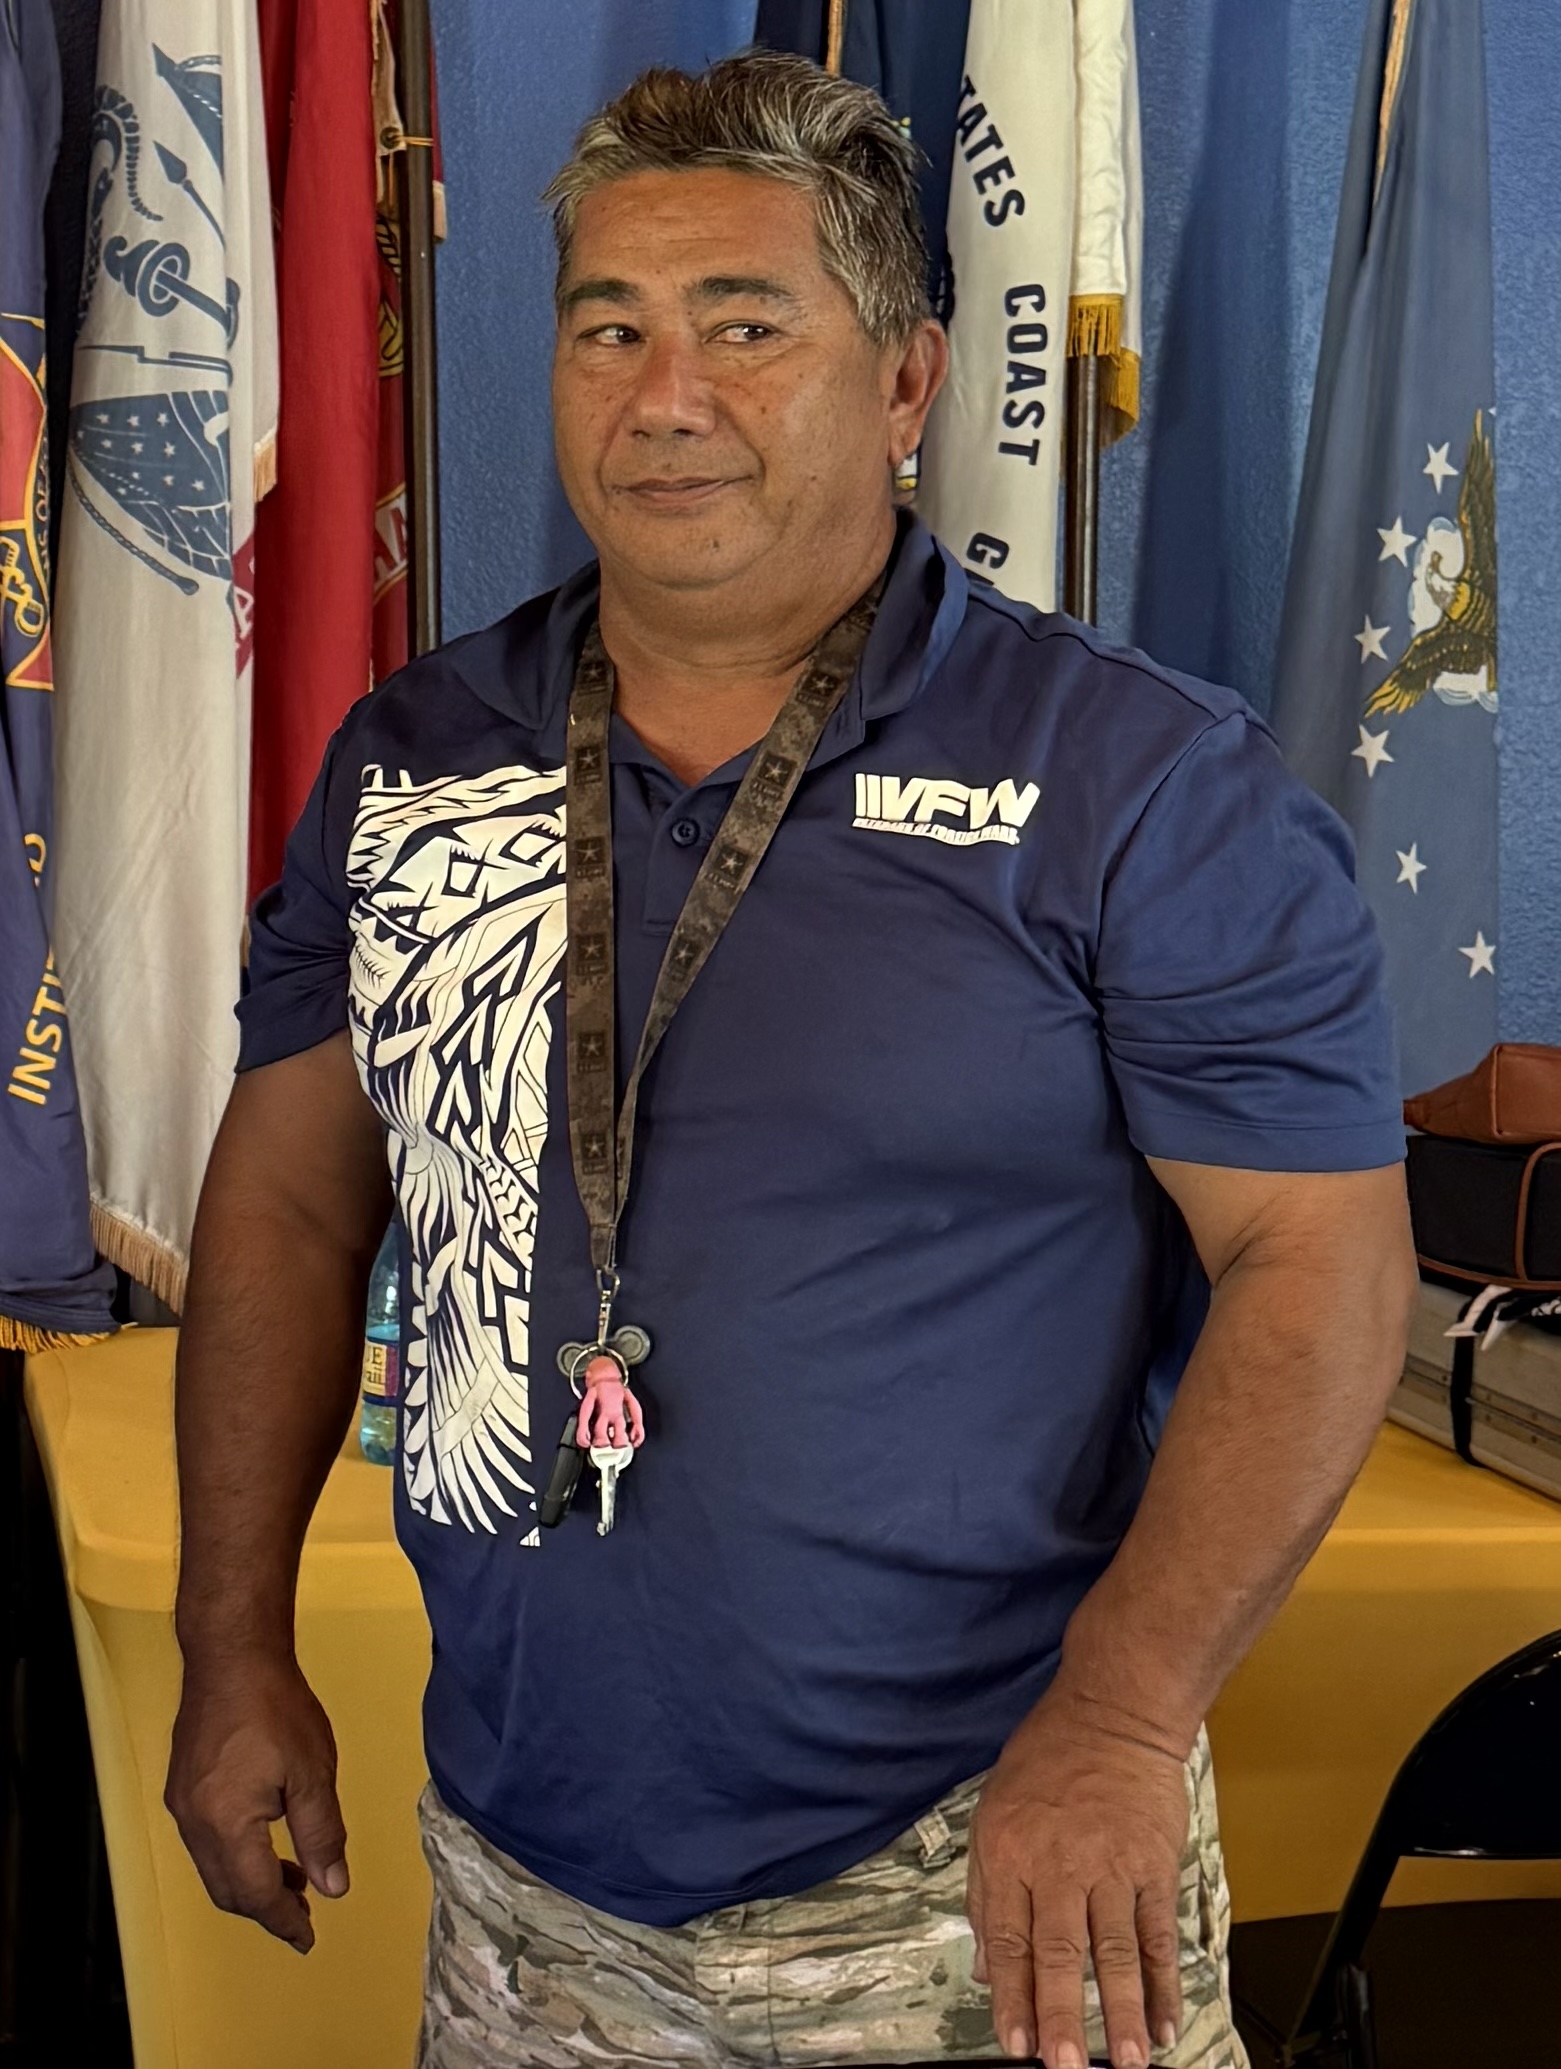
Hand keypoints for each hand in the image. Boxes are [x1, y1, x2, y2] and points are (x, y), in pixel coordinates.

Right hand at [165, 1653, 348, 1953]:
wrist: (231, 1655)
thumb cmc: (276, 1707)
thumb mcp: (313, 1772)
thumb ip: (321, 1834)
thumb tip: (333, 1887)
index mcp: (226, 1825)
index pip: (254, 1894)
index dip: (283, 1921)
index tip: (308, 1938)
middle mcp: (195, 1823)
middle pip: (227, 1889)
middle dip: (265, 1908)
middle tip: (303, 1914)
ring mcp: (183, 1804)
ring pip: (214, 1867)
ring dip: (250, 1881)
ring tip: (293, 1879)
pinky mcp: (182, 1785)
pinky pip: (206, 1842)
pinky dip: (235, 1855)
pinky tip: (264, 1839)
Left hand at [966, 1683, 1189, 2068]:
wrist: (1114, 1713)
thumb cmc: (1048, 1758)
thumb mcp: (993, 1811)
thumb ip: (985, 1889)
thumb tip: (987, 1965)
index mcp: (1010, 1851)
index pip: (1008, 1937)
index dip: (1011, 1995)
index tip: (1014, 2042)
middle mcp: (1058, 1863)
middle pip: (1059, 1951)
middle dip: (1061, 2016)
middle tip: (1064, 2065)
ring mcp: (1111, 1865)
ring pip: (1114, 1950)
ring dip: (1120, 2010)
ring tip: (1124, 2060)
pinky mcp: (1153, 1865)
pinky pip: (1158, 1932)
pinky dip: (1162, 1982)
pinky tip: (1163, 2021)